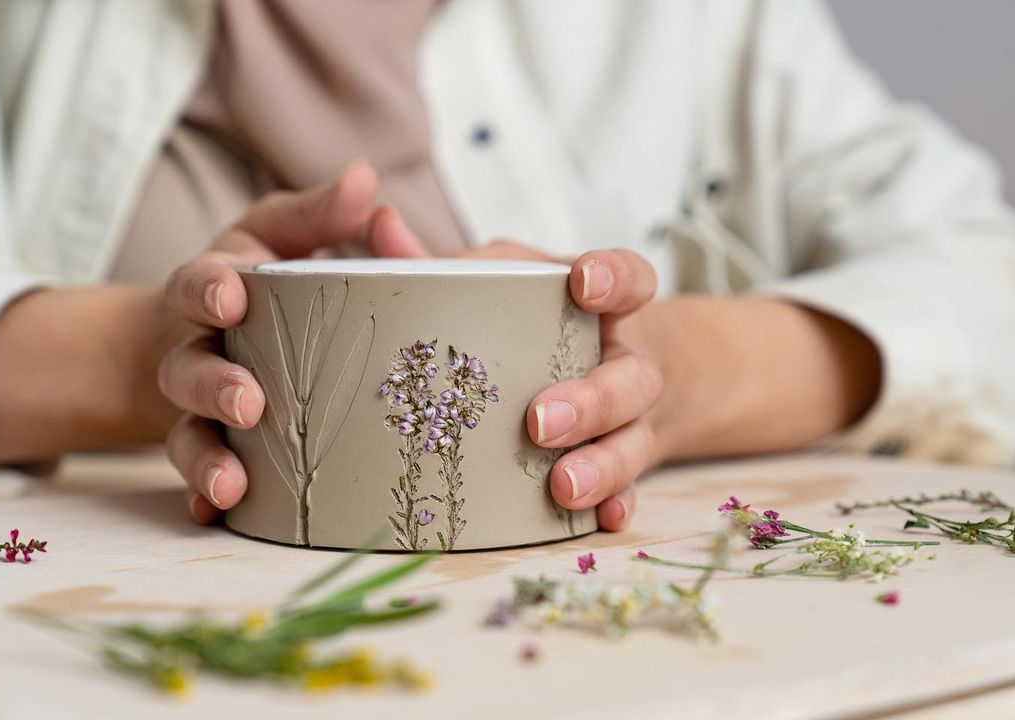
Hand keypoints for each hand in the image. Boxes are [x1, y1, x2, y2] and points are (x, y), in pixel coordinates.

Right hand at [159, 163, 422, 521]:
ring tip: (232, 483)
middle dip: (213, 385)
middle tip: (248, 403)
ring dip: (206, 457)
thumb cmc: (252, 286)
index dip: (208, 289)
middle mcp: (195, 350)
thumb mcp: (278, 238)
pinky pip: (197, 478)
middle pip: (190, 369)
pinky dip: (204, 498)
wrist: (197, 338)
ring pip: (188, 432)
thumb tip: (367, 180)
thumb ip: (319, 215)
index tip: (230, 294)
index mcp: (213, 292)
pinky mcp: (207, 448)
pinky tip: (222, 515)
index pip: (199, 284)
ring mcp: (195, 407)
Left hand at [417, 241, 663, 531]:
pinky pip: (632, 490)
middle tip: (539, 420)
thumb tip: (380, 226)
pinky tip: (598, 521)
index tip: (583, 283)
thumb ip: (455, 264)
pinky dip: (616, 505)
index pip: (630, 279)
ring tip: (561, 485)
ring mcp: (633, 418)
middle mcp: (626, 361)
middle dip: (592, 400)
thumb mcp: (513, 283)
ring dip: (602, 465)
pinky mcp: (627, 464)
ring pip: (634, 441)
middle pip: (631, 377)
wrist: (623, 367)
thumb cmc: (544, 322)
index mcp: (602, 307)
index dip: (614, 279)